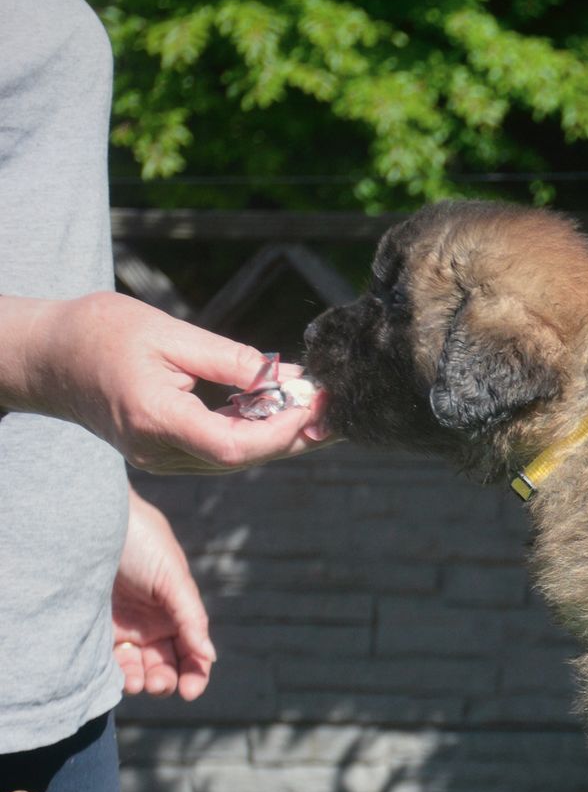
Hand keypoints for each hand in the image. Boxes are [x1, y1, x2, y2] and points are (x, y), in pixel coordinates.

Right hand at [0, 291, 332, 472]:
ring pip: (235, 458)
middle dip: (296, 436)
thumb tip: (285, 375)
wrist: (45, 355)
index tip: (315, 402)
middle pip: (243, 458)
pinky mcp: (162, 450)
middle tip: (337, 412)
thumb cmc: (99, 333)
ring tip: (318, 410)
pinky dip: (253, 432)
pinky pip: (218, 450)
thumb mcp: (170, 334)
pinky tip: (278, 409)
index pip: (235, 445)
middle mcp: (159, 451)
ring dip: (280, 437)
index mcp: (158, 421)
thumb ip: (230, 360)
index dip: (282, 430)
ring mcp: (159, 456)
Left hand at [111, 489, 213, 699]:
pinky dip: (115, 675)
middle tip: (160, 684)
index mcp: (177, 612)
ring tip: (138, 683)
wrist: (92, 522)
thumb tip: (209, 656)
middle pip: (165, 665)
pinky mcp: (93, 629)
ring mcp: (123, 627)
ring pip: (137, 668)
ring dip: (142, 681)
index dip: (196, 673)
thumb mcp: (173, 577)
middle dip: (167, 680)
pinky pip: (107, 661)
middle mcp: (152, 624)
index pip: (193, 651)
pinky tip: (119, 678)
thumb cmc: (141, 541)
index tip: (191, 691)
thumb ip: (191, 617)